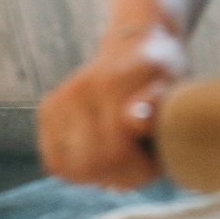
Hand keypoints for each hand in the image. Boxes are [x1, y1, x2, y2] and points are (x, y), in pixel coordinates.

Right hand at [37, 22, 189, 188]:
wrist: (135, 43)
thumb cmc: (161, 74)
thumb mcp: (171, 86)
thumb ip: (156, 106)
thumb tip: (135, 122)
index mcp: (110, 86)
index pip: (114, 153)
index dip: (140, 170)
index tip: (157, 160)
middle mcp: (78, 92)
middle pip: (91, 165)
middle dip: (122, 176)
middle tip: (141, 165)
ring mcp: (59, 100)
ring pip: (71, 169)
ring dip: (101, 175)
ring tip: (122, 160)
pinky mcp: (47, 110)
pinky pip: (56, 161)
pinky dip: (79, 170)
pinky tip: (100, 155)